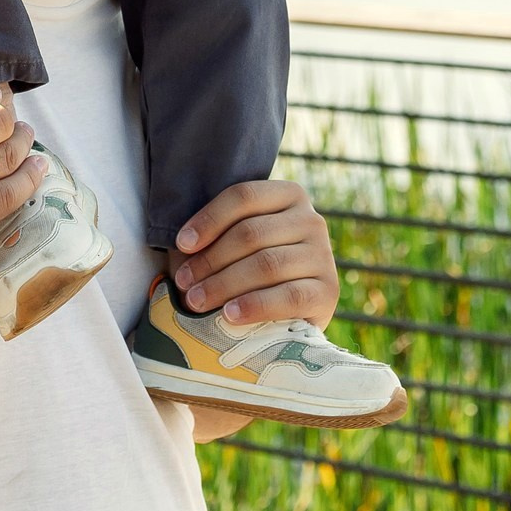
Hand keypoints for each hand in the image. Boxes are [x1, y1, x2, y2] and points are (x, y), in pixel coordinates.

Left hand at [168, 179, 338, 328]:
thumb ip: (217, 233)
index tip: (181, 244)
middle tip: (184, 281)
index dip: (209, 219)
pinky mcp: (329, 291)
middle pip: (251, 233)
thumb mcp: (237, 242)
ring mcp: (323, 256)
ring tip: (196, 300)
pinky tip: (229, 315)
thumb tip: (184, 243)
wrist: (289, 312)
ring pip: (266, 264)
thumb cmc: (249, 267)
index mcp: (289, 195)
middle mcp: (312, 220)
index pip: (243, 196)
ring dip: (224, 284)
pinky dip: (254, 305)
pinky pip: (288, 296)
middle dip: (210, 259)